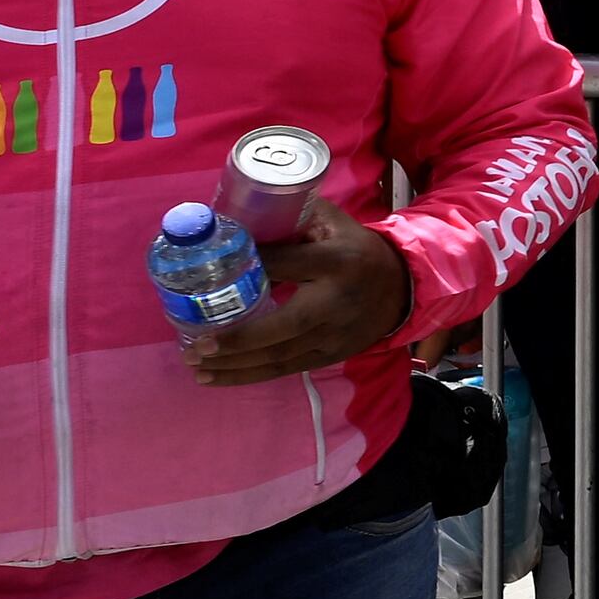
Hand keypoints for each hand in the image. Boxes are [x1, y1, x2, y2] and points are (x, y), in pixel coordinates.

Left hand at [184, 198, 409, 385]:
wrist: (402, 288)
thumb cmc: (356, 252)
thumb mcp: (334, 226)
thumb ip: (295, 221)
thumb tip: (242, 222)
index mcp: (337, 261)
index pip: (287, 264)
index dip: (250, 269)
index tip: (210, 278)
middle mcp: (336, 301)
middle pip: (283, 325)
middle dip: (237, 339)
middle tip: (196, 345)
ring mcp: (335, 334)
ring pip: (280, 355)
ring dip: (234, 364)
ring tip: (196, 365)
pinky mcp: (331, 355)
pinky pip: (286, 369)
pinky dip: (250, 375)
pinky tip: (218, 377)